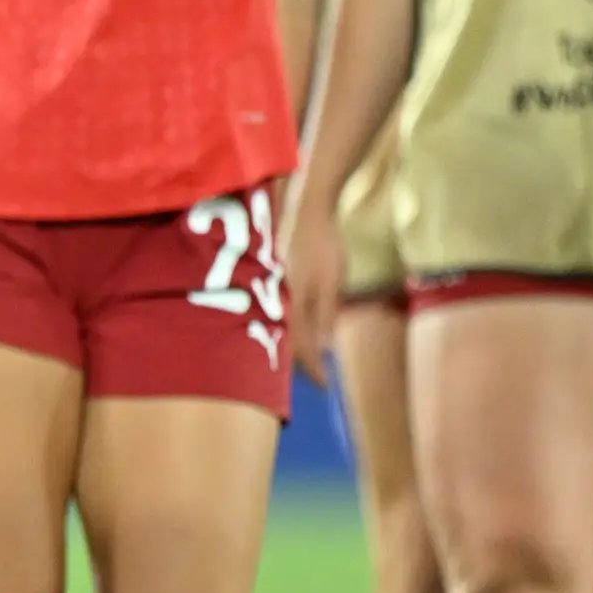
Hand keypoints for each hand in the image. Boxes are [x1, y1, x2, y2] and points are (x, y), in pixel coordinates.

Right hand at [282, 187, 343, 387]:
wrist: (299, 205)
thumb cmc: (321, 242)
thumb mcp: (333, 280)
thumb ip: (326, 314)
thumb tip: (324, 348)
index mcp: (292, 305)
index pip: (303, 349)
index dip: (314, 371)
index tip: (325, 388)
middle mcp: (272, 304)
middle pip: (282, 345)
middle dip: (295, 365)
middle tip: (308, 380)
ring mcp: (263, 294)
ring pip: (273, 330)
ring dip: (285, 348)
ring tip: (296, 362)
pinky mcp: (260, 284)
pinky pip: (267, 313)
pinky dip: (278, 327)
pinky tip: (284, 331)